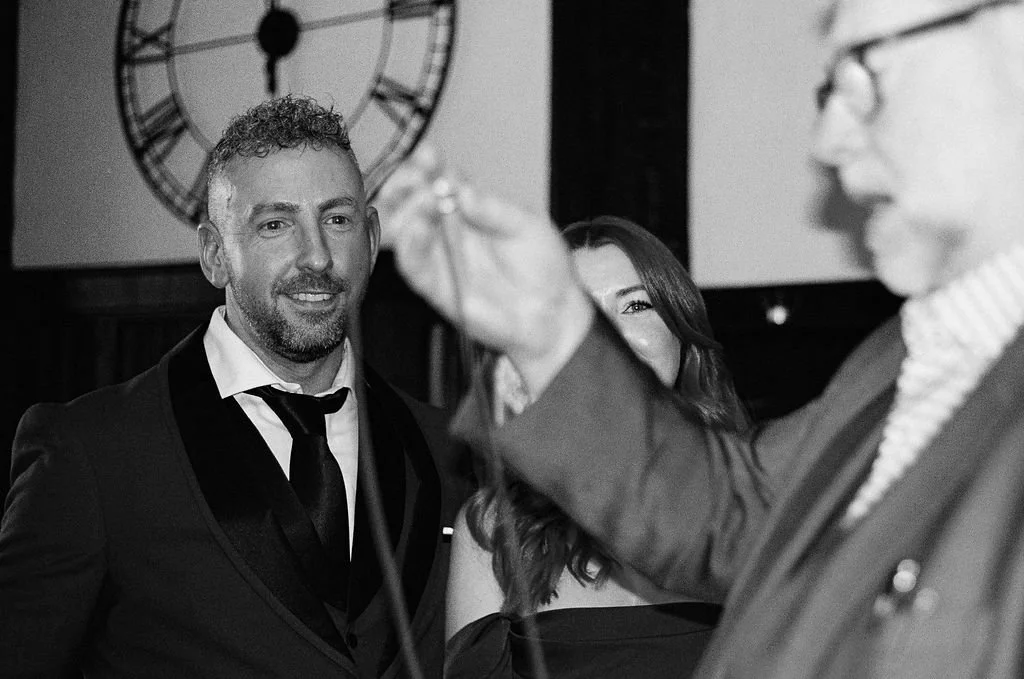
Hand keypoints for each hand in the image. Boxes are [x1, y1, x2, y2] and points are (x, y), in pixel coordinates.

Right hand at [379, 147, 594, 394]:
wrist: (552, 313)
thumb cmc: (544, 267)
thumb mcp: (527, 226)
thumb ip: (493, 209)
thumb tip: (461, 190)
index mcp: (469, 206)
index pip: (437, 177)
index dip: (427, 164)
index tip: (427, 156)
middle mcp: (448, 229)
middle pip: (409, 200)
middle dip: (404, 185)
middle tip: (416, 180)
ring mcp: (440, 257)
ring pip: (402, 230)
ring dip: (404, 213)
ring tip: (423, 205)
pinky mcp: (437, 287)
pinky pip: (412, 266)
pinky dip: (409, 247)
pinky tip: (416, 231)